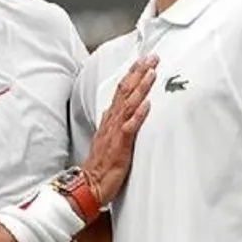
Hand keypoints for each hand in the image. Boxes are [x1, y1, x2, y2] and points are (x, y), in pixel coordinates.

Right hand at [81, 55, 157, 204]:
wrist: (89, 184)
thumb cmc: (101, 164)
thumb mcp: (107, 138)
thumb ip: (114, 123)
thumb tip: (119, 110)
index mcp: (110, 119)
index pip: (121, 90)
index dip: (132, 74)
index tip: (143, 61)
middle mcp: (112, 121)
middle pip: (125, 91)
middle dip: (139, 73)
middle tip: (152, 57)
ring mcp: (115, 132)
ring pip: (128, 104)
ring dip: (140, 87)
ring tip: (151, 73)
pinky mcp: (120, 145)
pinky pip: (129, 127)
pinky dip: (138, 115)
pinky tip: (146, 104)